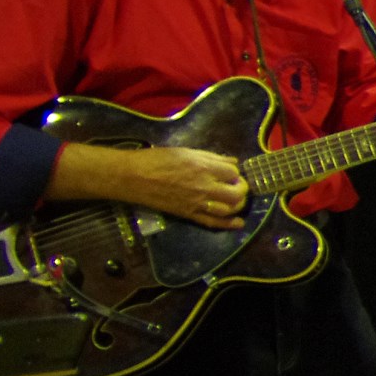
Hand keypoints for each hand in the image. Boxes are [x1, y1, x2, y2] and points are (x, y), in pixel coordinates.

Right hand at [50, 143, 250, 229]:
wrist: (133, 177)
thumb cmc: (157, 159)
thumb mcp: (186, 152)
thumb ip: (211, 158)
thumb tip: (231, 162)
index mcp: (204, 167)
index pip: (234, 173)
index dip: (236, 173)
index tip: (231, 173)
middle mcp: (205, 186)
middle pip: (237, 193)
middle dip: (242, 190)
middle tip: (237, 186)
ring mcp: (197, 202)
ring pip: (229, 209)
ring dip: (237, 205)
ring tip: (235, 200)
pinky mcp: (189, 214)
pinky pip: (213, 222)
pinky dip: (228, 224)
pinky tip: (237, 223)